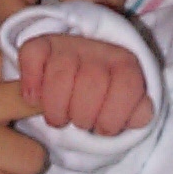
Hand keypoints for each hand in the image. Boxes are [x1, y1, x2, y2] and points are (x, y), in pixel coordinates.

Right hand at [18, 34, 152, 134]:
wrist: (78, 67)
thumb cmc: (104, 96)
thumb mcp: (127, 105)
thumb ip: (138, 112)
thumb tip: (142, 114)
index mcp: (126, 63)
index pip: (127, 86)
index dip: (113, 118)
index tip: (103, 129)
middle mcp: (98, 48)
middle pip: (92, 82)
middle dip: (83, 116)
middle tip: (78, 122)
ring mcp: (67, 44)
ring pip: (61, 74)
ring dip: (56, 108)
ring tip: (58, 118)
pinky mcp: (40, 45)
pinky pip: (32, 55)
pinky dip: (31, 82)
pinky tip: (34, 99)